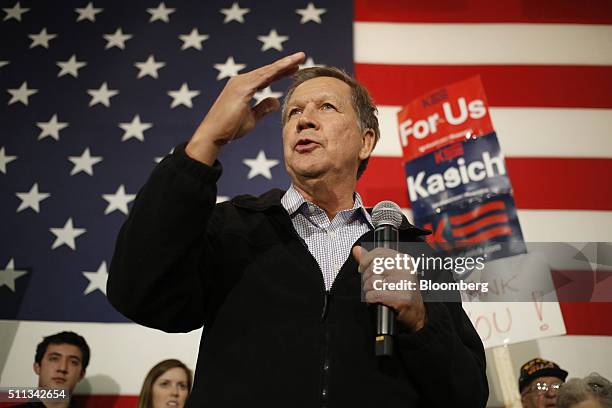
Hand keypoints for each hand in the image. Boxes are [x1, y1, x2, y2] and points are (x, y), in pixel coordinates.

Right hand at [186, 52, 304, 164]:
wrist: (213, 134)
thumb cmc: (230, 128)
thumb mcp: (252, 118)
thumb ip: (263, 108)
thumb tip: (276, 100)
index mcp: (244, 87)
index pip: (267, 77)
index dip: (281, 72)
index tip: (295, 68)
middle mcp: (241, 81)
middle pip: (268, 71)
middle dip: (285, 64)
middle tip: (301, 57)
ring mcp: (241, 82)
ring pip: (267, 71)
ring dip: (284, 64)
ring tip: (299, 58)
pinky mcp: (242, 87)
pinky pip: (264, 76)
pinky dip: (277, 70)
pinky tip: (288, 66)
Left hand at [352, 246, 426, 331]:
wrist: (415, 313)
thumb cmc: (402, 292)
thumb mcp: (388, 272)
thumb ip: (371, 260)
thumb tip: (357, 250)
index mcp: (404, 260)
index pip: (379, 252)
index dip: (366, 260)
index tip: (362, 268)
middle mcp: (406, 270)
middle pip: (373, 268)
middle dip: (367, 279)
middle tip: (373, 286)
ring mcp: (405, 284)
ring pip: (372, 282)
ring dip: (369, 290)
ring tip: (376, 293)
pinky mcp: (401, 298)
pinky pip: (374, 295)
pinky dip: (371, 299)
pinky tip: (377, 300)